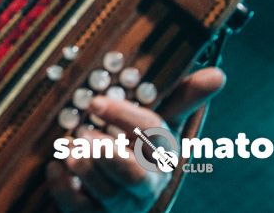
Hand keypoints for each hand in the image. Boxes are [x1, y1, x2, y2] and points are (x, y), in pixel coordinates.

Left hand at [47, 67, 225, 212]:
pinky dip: (63, 186)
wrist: (108, 190)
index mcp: (164, 157)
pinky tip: (54, 167)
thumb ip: (181, 98)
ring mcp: (122, 205)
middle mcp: (147, 185)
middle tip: (84, 130)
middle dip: (107, 151)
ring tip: (68, 146)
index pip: (154, 138)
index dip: (125, 118)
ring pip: (107, 192)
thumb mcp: (155, 122)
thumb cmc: (134, 146)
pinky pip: (79, 207)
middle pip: (135, 174)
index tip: (97, 101)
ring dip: (84, 165)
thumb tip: (219, 74)